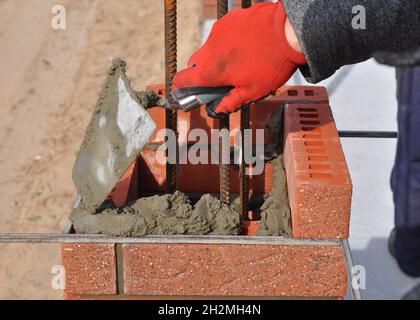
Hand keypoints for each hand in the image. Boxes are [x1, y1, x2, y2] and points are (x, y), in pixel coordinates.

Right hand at [172, 2, 305, 117]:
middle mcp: (210, 48)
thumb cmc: (271, 65)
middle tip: (221, 79)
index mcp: (211, 70)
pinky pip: (223, 34)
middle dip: (204, 72)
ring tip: (241, 60)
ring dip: (219, 56)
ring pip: (211, 48)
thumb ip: (231, 102)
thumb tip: (217, 110)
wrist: (289, 31)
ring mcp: (219, 31)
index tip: (183, 91)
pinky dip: (229, 41)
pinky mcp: (229, 19)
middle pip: (196, 63)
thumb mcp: (253, 92)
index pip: (182, 79)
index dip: (180, 87)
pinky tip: (247, 45)